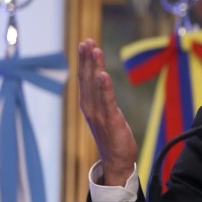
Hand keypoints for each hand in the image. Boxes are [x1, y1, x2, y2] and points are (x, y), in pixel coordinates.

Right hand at [78, 39, 137, 185]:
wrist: (117, 160)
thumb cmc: (112, 135)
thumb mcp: (104, 112)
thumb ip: (101, 97)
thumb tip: (100, 79)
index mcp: (88, 104)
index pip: (84, 78)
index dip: (84, 60)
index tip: (85, 43)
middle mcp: (90, 107)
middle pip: (86, 79)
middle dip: (86, 59)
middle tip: (87, 41)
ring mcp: (99, 114)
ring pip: (95, 86)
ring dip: (94, 67)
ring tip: (94, 50)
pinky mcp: (110, 120)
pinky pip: (106, 101)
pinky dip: (104, 87)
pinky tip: (103, 74)